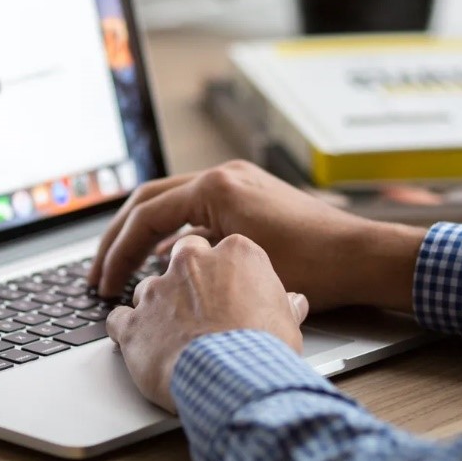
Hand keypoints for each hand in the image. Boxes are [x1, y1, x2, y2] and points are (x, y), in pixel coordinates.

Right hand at [90, 160, 424, 311]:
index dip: (118, 253)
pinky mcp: (250, 198)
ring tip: (124, 272)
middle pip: (149, 201)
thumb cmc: (314, 267)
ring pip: (172, 204)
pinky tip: (167, 267)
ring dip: (144, 236)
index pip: (146, 215)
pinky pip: (197, 212)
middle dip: (119, 239)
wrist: (363, 258)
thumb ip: (192, 262)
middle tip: (99, 274)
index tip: (105, 284)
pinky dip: (175, 236)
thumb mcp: (240, 266)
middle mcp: (225, 176)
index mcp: (217, 186)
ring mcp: (238, 183)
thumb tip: (157, 272)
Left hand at [107, 233, 308, 411]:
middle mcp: (191, 263)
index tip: (228, 291)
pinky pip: (119, 319)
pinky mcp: (133, 322)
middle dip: (187, 279)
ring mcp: (157, 290)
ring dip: (158, 308)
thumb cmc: (263, 349)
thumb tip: (294, 304)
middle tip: (199, 307)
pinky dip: (127, 331)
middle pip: (182, 258)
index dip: (224, 274)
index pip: (223, 249)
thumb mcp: (287, 323)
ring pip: (149, 289)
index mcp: (234, 253)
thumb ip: (284, 305)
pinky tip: (141, 346)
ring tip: (173, 337)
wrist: (233, 379)